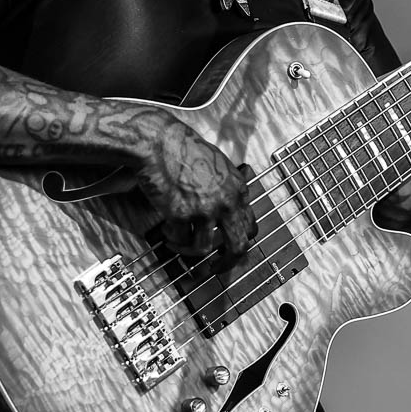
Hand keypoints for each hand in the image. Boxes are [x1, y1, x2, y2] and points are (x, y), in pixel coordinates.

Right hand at [134, 113, 256, 260]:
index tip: (230, 249)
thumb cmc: (184, 149)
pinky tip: (167, 232)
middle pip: (237, 246)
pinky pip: (179, 240)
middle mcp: (226, 202)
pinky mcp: (181, 214)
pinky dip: (172, 240)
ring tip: (177, 243)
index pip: (250, 227)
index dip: (240, 242)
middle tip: (216, 270)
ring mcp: (204, 209)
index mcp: (238, 189)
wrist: (160, 142)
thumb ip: (228, 188)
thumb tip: (231, 210)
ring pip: (203, 249)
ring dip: (188, 250)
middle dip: (226, 263)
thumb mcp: (219, 165)